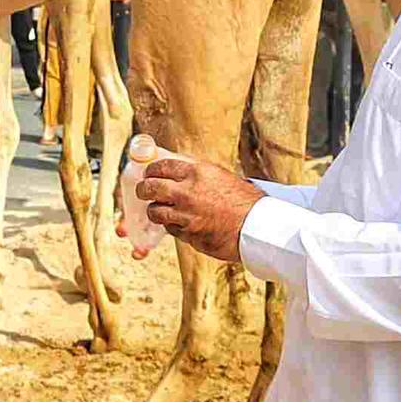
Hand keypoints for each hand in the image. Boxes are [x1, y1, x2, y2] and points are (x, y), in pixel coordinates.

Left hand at [134, 149, 263, 266]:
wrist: (257, 226)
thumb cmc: (244, 200)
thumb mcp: (220, 177)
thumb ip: (197, 174)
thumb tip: (177, 171)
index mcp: (196, 173)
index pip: (160, 166)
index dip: (151, 171)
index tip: (149, 174)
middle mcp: (186, 192)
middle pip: (149, 188)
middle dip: (143, 190)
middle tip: (143, 191)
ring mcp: (185, 215)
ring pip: (154, 212)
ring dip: (155, 211)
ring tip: (159, 210)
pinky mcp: (188, 234)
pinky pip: (171, 229)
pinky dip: (172, 226)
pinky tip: (181, 223)